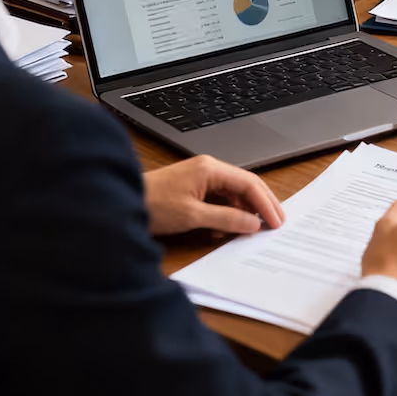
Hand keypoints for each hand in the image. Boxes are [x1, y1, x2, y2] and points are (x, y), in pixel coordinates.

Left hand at [143, 155, 283, 235]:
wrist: (119, 203)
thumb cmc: (153, 205)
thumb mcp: (192, 216)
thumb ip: (226, 219)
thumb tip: (252, 223)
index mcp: (211, 168)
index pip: (249, 183)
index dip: (265, 203)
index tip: (276, 221)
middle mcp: (209, 168)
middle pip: (245, 184)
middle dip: (262, 203)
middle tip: (277, 222)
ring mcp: (201, 176)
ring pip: (234, 192)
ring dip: (246, 209)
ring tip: (258, 227)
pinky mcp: (194, 186)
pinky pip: (221, 197)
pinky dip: (230, 211)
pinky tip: (232, 226)